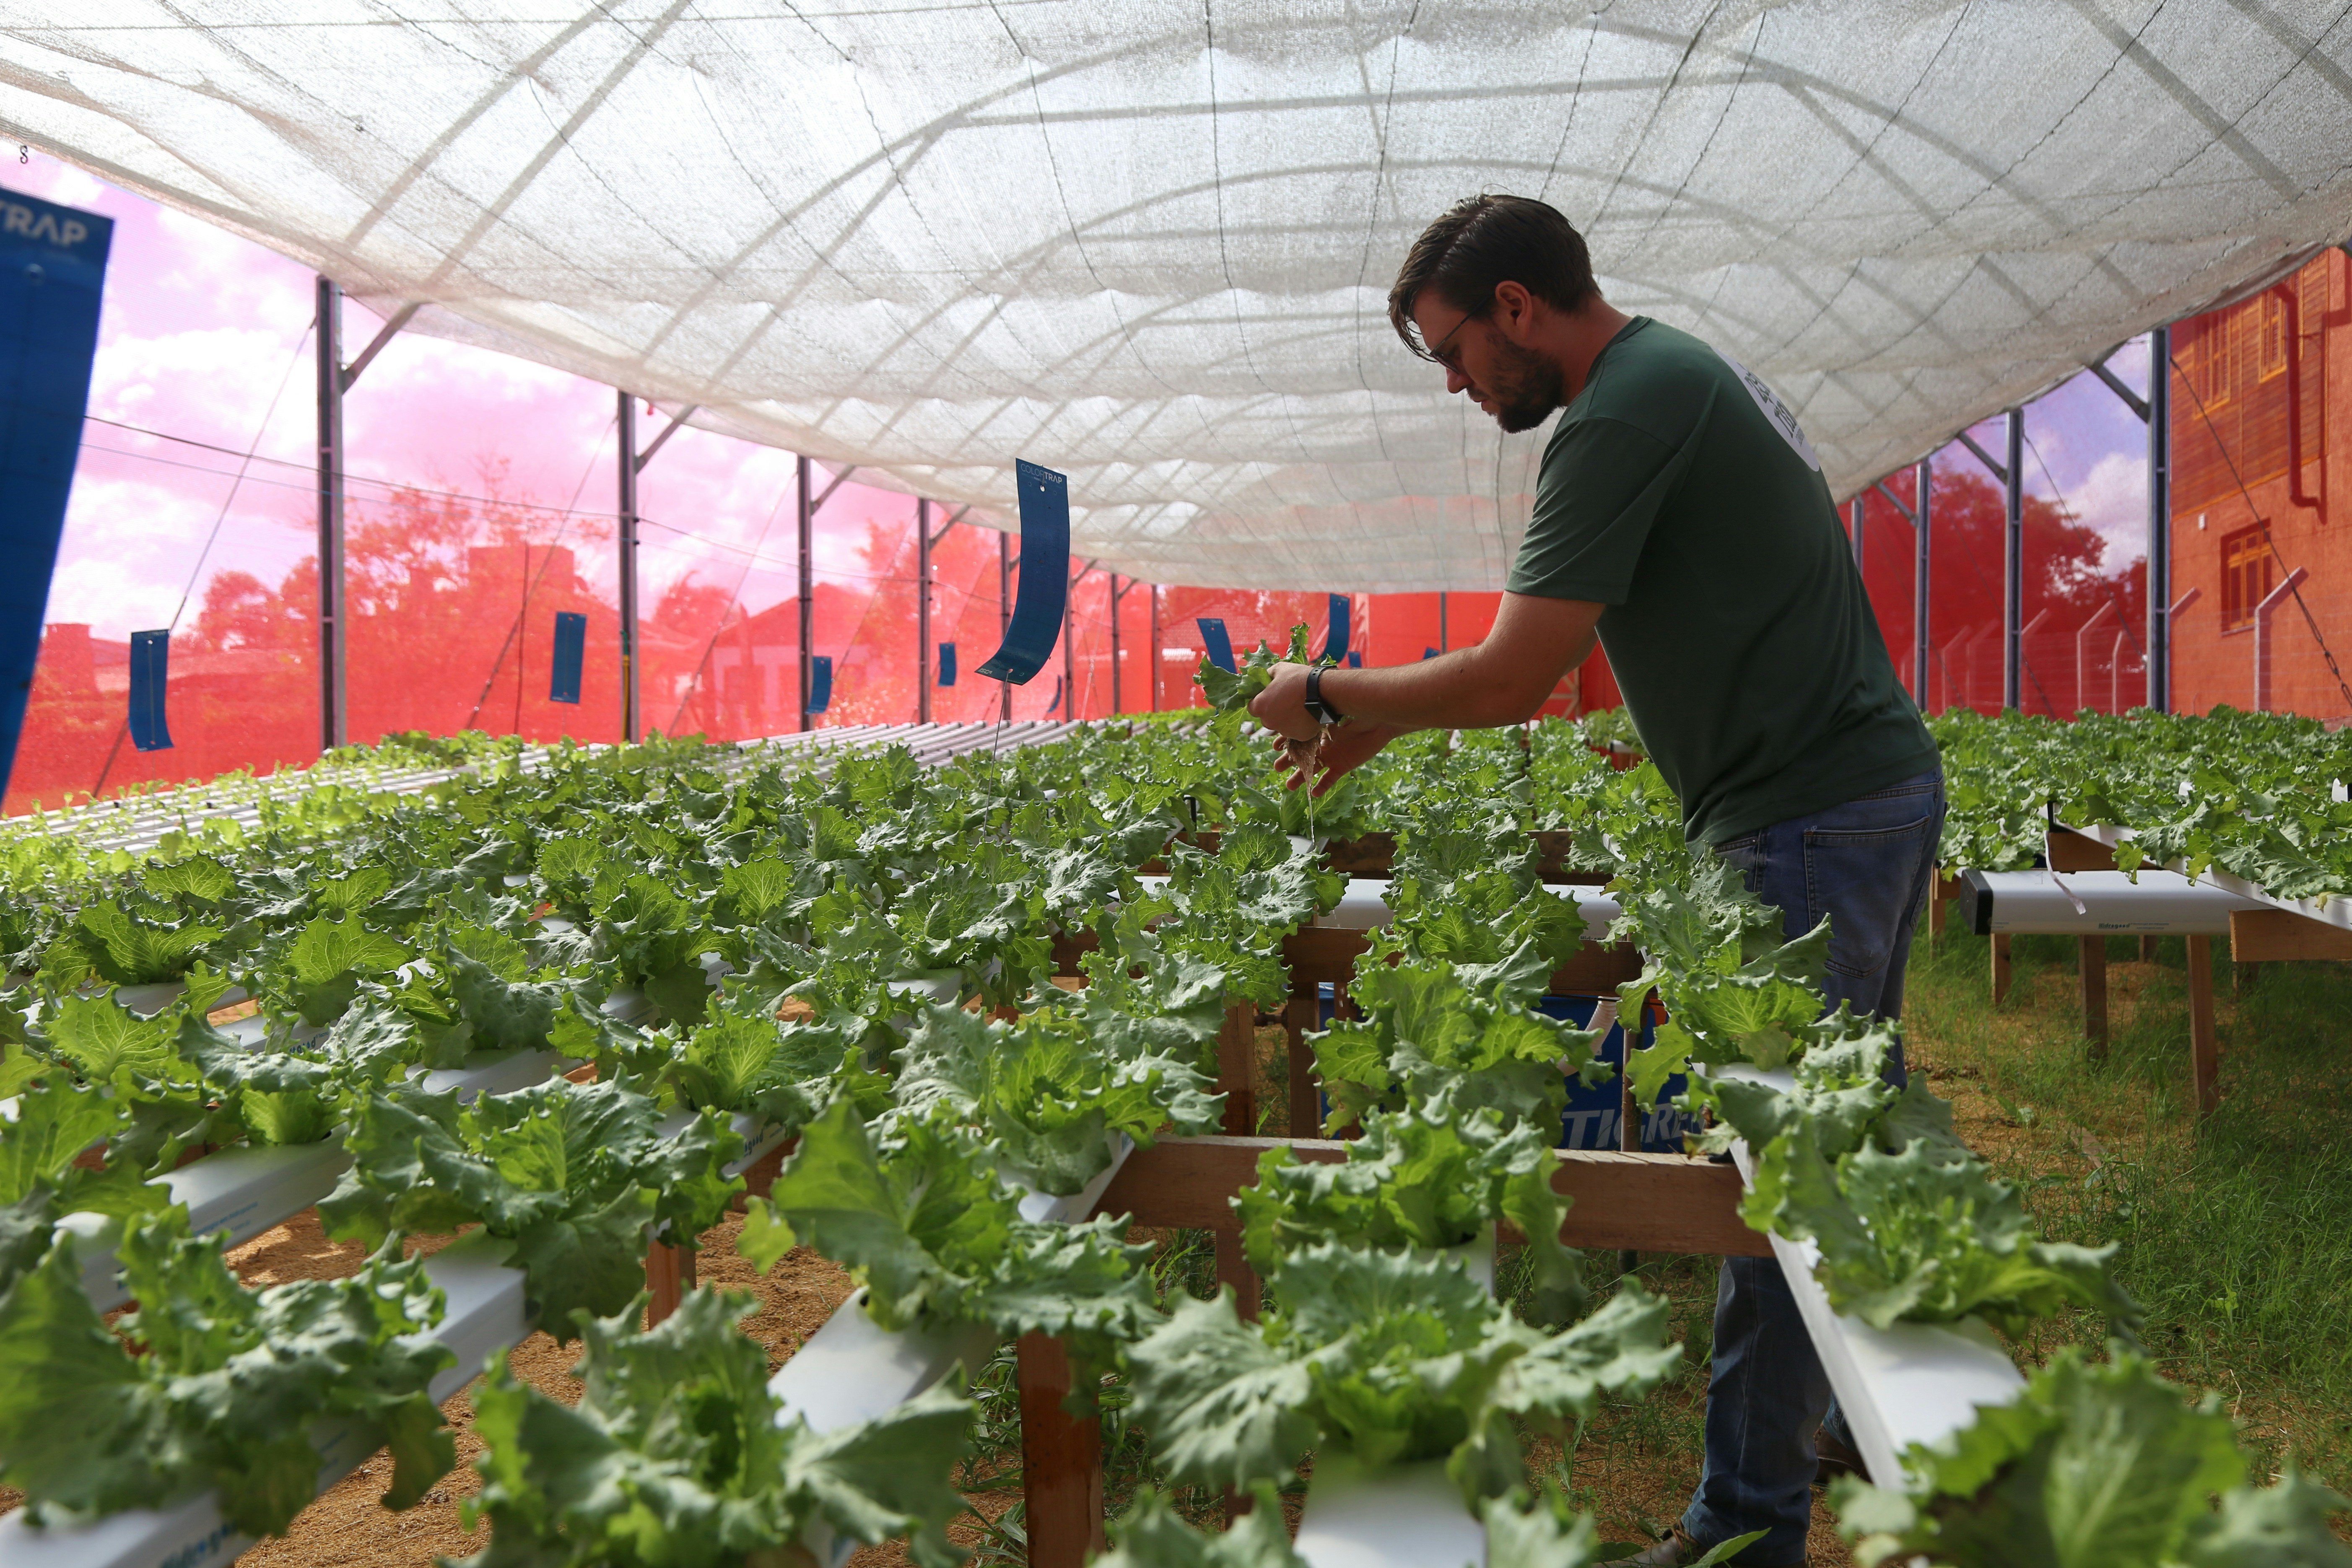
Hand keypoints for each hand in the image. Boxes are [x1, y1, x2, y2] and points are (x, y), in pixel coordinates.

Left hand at [1248, 662, 1319, 740]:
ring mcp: (1284, 731)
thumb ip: (1267, 675)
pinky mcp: (1299, 737)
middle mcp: (1268, 723)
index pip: (1253, 706)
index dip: (1261, 700)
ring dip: (1287, 718)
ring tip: (1299, 705)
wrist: (1324, 691)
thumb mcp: (1279, 669)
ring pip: (1281, 725)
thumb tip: (1264, 678)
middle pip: (1267, 718)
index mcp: (1260, 706)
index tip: (1271, 695)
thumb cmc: (1299, 678)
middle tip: (1287, 699)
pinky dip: (1299, 724)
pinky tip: (1307, 713)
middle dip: (1273, 710)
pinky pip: (1296, 730)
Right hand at [1273, 719, 1397, 793]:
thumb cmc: (1359, 710)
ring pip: (1312, 770)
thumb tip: (1302, 701)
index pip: (1297, 737)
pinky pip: (1330, 779)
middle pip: (1301, 756)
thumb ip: (1320, 712)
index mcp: (1318, 729)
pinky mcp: (1343, 766)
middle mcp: (1322, 744)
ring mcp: (1332, 756)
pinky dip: (1322, 787)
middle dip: (1288, 762)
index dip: (1285, 742)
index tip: (1274, 746)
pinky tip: (1314, 793)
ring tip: (1289, 786)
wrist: (1380, 721)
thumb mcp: (1337, 709)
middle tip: (1277, 768)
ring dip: (1301, 778)